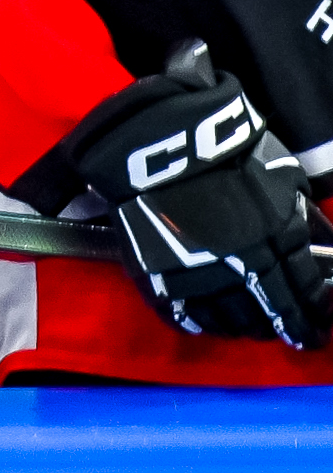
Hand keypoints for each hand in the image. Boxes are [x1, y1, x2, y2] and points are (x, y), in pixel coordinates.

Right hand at [68, 44, 332, 350]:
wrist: (155, 139)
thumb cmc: (224, 151)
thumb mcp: (280, 176)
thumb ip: (301, 213)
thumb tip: (321, 243)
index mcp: (276, 238)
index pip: (305, 291)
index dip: (312, 313)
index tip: (315, 326)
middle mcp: (244, 264)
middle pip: (271, 311)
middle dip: (285, 326)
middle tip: (289, 333)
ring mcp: (200, 273)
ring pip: (232, 319)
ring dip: (246, 328)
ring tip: (251, 329)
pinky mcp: (159, 274)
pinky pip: (182, 313)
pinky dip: (198, 324)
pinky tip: (208, 326)